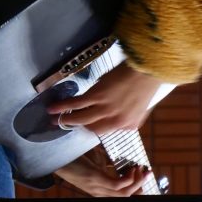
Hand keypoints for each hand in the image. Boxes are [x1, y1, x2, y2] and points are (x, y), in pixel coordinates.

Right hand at [47, 64, 161, 134]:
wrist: (147, 70)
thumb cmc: (145, 86)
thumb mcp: (140, 109)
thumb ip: (127, 119)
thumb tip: (114, 120)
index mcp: (127, 126)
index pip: (104, 132)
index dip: (91, 128)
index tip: (82, 125)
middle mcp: (116, 121)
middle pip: (90, 128)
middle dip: (75, 126)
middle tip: (64, 125)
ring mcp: (106, 109)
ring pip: (80, 119)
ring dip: (65, 119)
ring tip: (53, 119)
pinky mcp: (97, 96)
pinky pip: (77, 104)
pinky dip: (63, 106)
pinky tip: (54, 108)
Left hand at [54, 151, 151, 196]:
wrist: (57, 157)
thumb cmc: (75, 158)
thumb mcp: (96, 162)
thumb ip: (108, 164)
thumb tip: (121, 160)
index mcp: (99, 190)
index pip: (121, 197)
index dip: (135, 190)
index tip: (143, 178)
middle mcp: (99, 192)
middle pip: (125, 197)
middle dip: (139, 186)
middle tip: (147, 173)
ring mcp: (97, 187)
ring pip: (124, 193)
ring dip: (136, 182)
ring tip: (141, 170)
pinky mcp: (96, 179)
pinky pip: (117, 184)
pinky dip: (128, 178)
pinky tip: (131, 168)